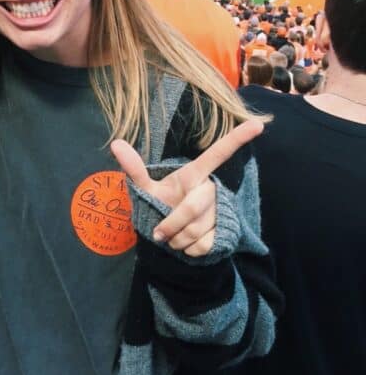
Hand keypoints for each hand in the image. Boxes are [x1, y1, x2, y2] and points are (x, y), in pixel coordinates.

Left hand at [110, 118, 262, 256]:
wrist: (170, 237)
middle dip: (172, 224)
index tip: (259, 123)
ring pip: (198, 229)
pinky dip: (189, 250)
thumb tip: (116, 143)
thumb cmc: (161, 206)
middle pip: (193, 208)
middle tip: (160, 234)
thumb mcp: (148, 188)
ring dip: (177, 241)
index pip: (218, 154)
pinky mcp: (225, 230)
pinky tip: (187, 246)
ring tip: (172, 239)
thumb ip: (134, 168)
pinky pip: (205, 244)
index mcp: (194, 174)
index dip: (237, 138)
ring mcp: (221, 209)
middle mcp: (211, 188)